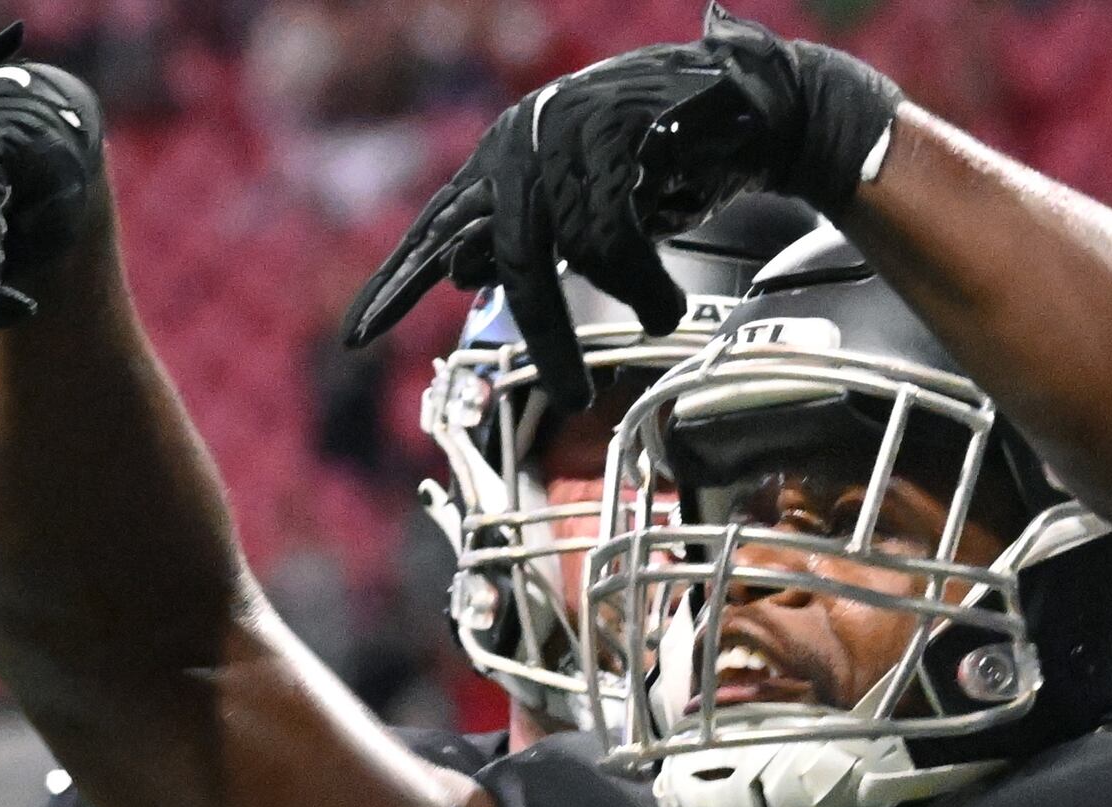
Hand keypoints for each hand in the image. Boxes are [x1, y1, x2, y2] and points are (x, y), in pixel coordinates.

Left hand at [341, 3, 898, 404]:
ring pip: (559, 249)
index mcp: (509, 154)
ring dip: (607, 306)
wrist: (754, 102)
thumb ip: (529, 231)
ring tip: (648, 330)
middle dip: (543, 333)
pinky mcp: (615, 130)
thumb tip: (462, 273)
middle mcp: (527, 137)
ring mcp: (568, 129)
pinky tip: (666, 305)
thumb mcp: (586, 200)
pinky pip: (609, 234)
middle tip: (574, 397)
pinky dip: (642, 283)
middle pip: (509, 255)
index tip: (357, 335)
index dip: (400, 281)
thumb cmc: (672, 156)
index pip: (441, 225)